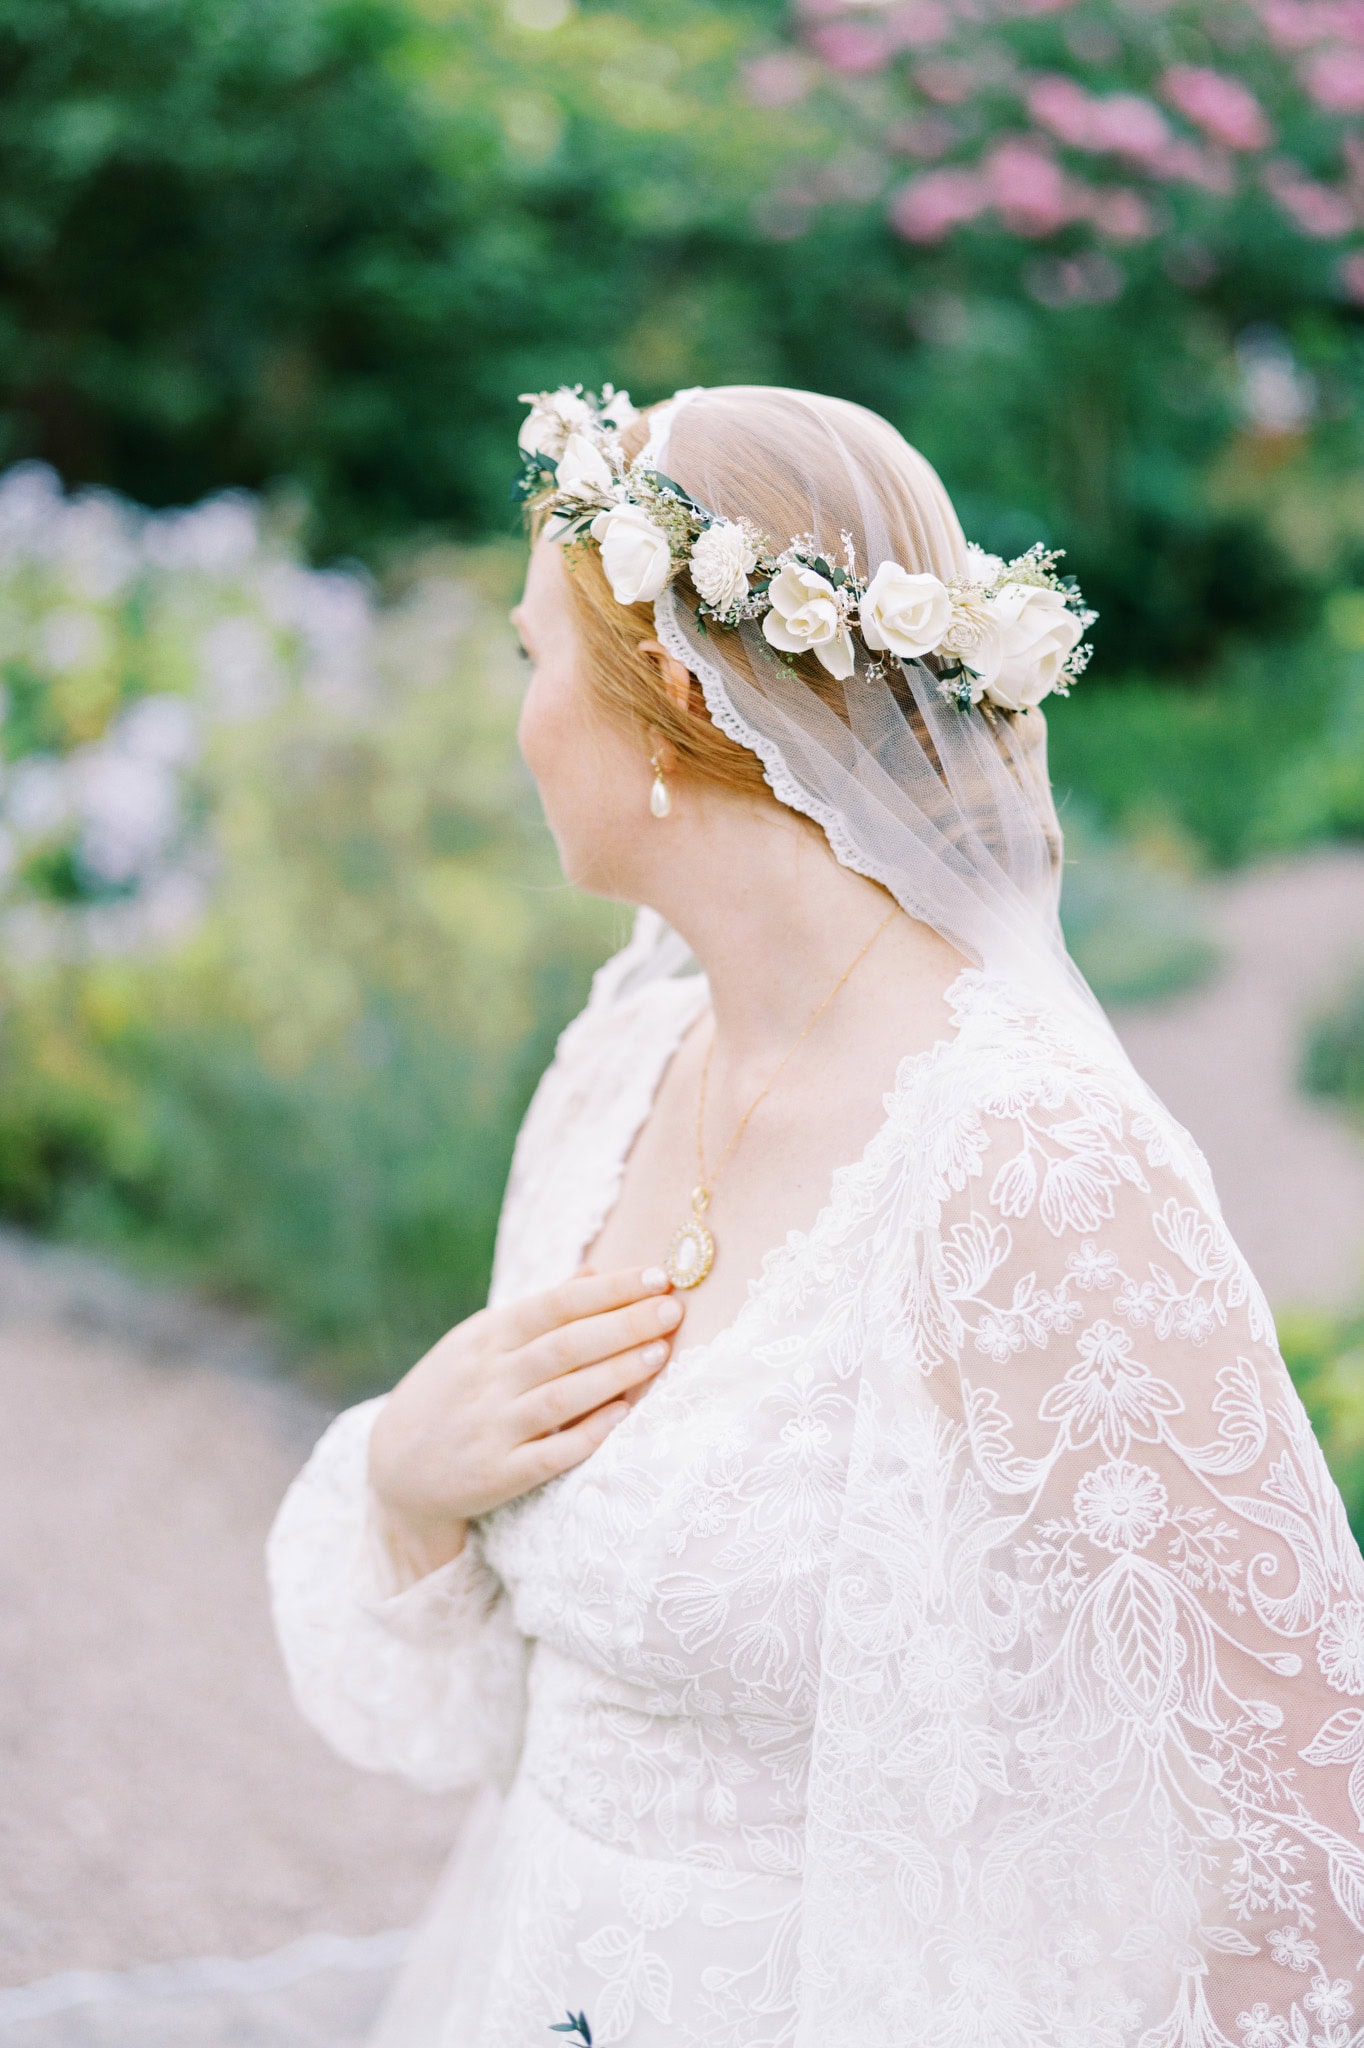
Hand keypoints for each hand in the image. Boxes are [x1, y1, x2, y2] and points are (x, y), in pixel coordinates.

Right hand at [367, 1266, 683, 1579]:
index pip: (556, 1304)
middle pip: (565, 1345)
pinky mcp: (497, 1475)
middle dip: (624, 1324)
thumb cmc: (452, 1393)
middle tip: (674, 1309)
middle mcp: (488, 1378)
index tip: (658, 1277)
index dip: (609, 1290)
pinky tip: (625, 1415)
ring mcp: (491, 1427)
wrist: (393, 1467)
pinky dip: (588, 1434)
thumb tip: (593, 1271)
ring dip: (615, 1373)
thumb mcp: (479, 1342)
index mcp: (486, 1337)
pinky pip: (550, 1455)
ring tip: (661, 1352)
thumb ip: (538, 1311)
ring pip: (561, 1396)